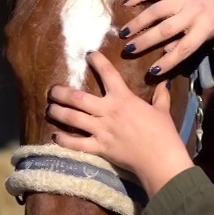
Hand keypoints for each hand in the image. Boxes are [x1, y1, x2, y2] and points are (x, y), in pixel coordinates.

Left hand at [48, 51, 194, 196]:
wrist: (161, 159)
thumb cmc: (164, 133)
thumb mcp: (162, 110)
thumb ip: (160, 95)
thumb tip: (164, 83)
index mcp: (124, 98)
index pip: (108, 73)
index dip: (97, 61)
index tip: (89, 55)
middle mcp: (108, 111)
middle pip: (78, 98)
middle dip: (62, 92)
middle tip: (52, 90)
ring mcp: (102, 130)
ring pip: (72, 118)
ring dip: (58, 112)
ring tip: (49, 109)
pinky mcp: (100, 148)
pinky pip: (77, 143)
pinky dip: (64, 140)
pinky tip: (56, 136)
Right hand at [120, 0, 213, 74]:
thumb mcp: (210, 35)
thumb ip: (188, 43)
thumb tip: (165, 53)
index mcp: (205, 28)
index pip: (185, 48)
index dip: (168, 61)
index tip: (152, 71)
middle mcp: (193, 12)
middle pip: (166, 29)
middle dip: (146, 41)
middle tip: (128, 50)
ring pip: (157, 10)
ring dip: (138, 22)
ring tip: (123, 32)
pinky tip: (126, 3)